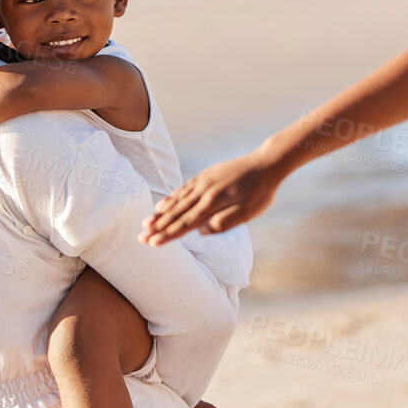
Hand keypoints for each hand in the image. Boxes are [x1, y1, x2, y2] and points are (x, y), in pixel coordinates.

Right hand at [142, 149, 284, 244]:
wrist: (266, 163)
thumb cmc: (261, 192)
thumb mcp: (250, 211)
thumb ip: (226, 222)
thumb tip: (201, 231)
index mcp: (215, 202)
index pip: (187, 222)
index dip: (169, 234)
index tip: (154, 243)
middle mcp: (205, 191)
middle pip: (177, 212)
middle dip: (158, 227)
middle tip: (140, 238)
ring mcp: (203, 182)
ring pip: (177, 200)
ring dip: (160, 213)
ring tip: (145, 224)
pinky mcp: (205, 176)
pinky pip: (183, 189)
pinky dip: (171, 198)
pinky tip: (161, 205)